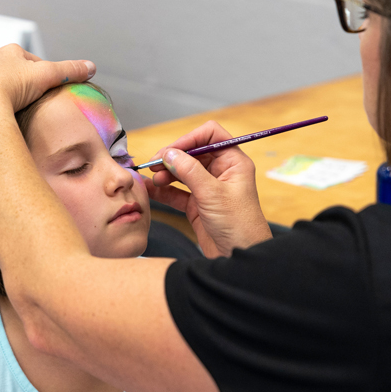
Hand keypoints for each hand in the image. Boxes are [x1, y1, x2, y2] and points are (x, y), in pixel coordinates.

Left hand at [0, 43, 94, 131]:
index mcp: (7, 52)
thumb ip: (70, 70)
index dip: (39, 74)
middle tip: (27, 101)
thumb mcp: (48, 76)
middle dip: (15, 83)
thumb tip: (92, 66)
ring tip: (6, 112)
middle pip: (5, 71)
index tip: (45, 88)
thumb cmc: (14, 87)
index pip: (28, 60)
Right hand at [144, 121, 271, 257]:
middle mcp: (221, 172)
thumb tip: (169, 153)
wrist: (239, 256)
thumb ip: (189, 171)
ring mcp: (208, 188)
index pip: (210, 135)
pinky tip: (151, 189)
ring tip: (153, 179)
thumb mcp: (212, 194)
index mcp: (233, 162)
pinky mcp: (198, 205)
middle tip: (154, 165)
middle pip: (193, 153)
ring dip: (166, 173)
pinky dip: (164, 190)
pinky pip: (177, 191)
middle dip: (173, 157)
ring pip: (183, 172)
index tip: (171, 150)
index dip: (190, 139)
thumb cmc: (238, 224)